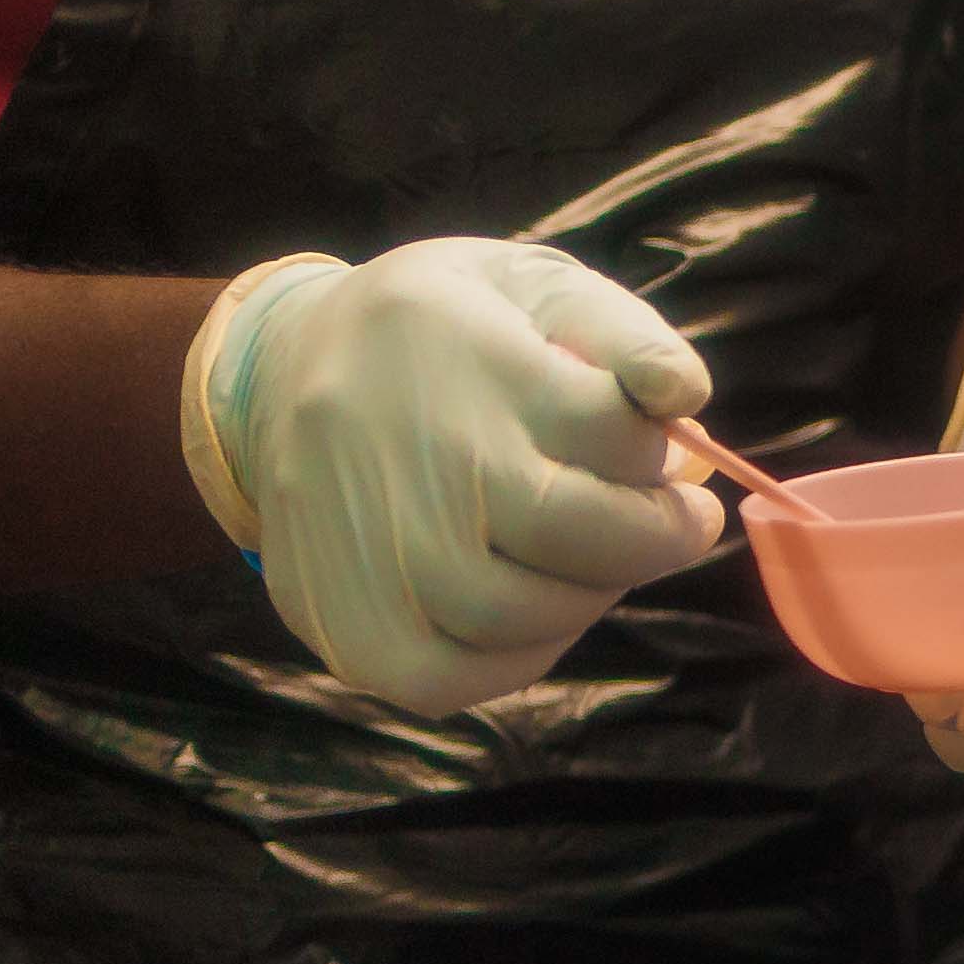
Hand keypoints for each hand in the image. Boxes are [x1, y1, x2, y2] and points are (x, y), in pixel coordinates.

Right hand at [182, 237, 723, 715]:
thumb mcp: (533, 286)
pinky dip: (517, 656)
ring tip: (595, 556)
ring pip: (514, 614)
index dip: (660, 455)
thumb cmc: (446, 334)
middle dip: (651, 537)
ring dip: (589, 594)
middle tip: (674, 522)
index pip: (606, 429)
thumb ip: (626, 332)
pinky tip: (536, 606)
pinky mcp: (332, 617)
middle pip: (568, 531)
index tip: (674, 460)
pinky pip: (447, 678)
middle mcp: (398, 450)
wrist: (280, 369)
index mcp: (457, 351)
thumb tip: (684, 393)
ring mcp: (358, 543)